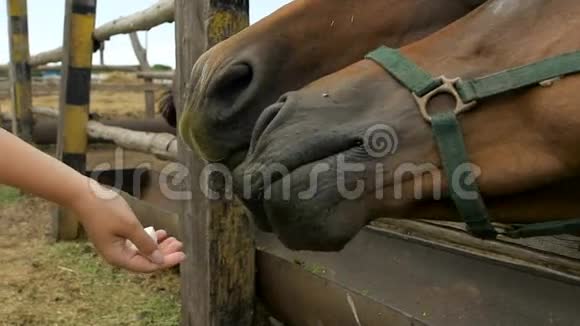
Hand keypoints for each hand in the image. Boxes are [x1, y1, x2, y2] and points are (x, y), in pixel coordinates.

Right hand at [71, 181, 185, 272]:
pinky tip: (162, 233)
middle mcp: (116, 255)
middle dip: (164, 253)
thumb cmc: (106, 209)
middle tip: (181, 244)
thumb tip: (159, 260)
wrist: (83, 194)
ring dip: (159, 245)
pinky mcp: (115, 236)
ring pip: (142, 251)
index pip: (147, 266)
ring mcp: (115, 246)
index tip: (182, 255)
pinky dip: (149, 238)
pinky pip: (136, 242)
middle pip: (145, 260)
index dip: (166, 261)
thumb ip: (146, 244)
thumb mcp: (130, 226)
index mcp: (117, 257)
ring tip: (174, 239)